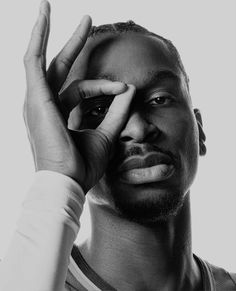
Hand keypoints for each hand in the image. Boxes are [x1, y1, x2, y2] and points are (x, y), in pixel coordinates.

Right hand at [23, 1, 134, 192]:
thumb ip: (117, 112)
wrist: (67, 183)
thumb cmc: (82, 165)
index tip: (124, 89)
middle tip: (88, 19)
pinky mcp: (35, 97)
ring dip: (62, 35)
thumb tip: (130, 90)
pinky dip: (38, 36)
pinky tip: (45, 13)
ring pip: (50, 59)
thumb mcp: (105, 134)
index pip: (81, 91)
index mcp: (58, 115)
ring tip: (83, 15)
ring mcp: (36, 101)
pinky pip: (34, 60)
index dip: (105, 87)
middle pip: (60, 67)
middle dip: (74, 43)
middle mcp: (44, 105)